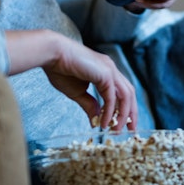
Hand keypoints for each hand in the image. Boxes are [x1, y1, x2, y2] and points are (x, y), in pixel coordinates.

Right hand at [6, 30, 137, 130]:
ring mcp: (110, 69)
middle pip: (129, 93)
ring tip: (116, 129)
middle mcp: (111, 69)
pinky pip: (111, 97)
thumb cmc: (60, 69)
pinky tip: (104, 123)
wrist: (52, 54)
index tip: (122, 124)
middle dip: (131, 112)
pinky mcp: (105, 73)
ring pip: (126, 95)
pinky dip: (110, 111)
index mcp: (105, 71)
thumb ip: (89, 104)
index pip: (122, 91)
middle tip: (130, 130)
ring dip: (123, 114)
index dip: (125, 108)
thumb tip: (96, 120)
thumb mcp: (77, 92)